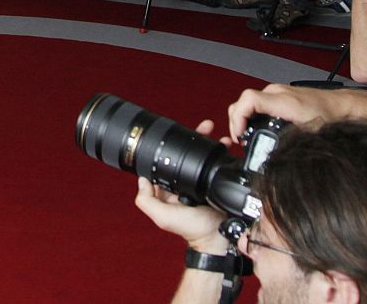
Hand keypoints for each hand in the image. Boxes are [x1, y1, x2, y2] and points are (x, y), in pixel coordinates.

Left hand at [132, 119, 229, 252]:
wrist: (220, 238)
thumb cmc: (192, 230)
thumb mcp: (163, 217)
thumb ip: (147, 200)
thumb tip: (141, 179)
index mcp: (169, 190)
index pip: (165, 163)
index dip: (170, 147)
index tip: (177, 134)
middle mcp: (183, 184)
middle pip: (185, 155)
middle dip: (194, 138)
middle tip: (203, 127)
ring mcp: (200, 183)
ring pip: (202, 157)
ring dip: (208, 143)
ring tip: (215, 133)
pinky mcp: (215, 184)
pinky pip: (217, 165)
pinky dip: (221, 155)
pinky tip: (225, 147)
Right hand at [225, 84, 335, 142]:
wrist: (341, 106)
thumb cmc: (329, 117)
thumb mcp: (309, 133)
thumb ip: (290, 143)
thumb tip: (277, 158)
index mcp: (282, 100)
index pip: (248, 100)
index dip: (238, 117)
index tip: (240, 134)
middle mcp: (276, 92)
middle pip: (243, 102)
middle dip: (237, 122)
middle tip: (241, 140)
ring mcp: (276, 92)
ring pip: (248, 102)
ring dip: (243, 119)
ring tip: (246, 136)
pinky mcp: (278, 95)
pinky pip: (257, 102)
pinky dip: (251, 115)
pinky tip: (257, 127)